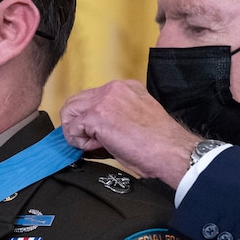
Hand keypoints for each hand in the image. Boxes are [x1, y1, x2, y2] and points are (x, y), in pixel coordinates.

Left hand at [60, 80, 199, 188]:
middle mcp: (114, 89)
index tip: (99, 135)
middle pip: (77, 101)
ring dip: (76, 131)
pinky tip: (97, 147)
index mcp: (126, 88)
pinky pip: (73, 128)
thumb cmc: (160, 144)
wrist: (170, 151)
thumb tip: (94, 132)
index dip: (91, 119)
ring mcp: (104, 100)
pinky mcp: (97, 115)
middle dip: (77, 123)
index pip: (93, 98)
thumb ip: (115, 118)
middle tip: (89, 142)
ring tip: (93, 145)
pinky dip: (80, 142)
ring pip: (69, 112)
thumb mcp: (137, 120)